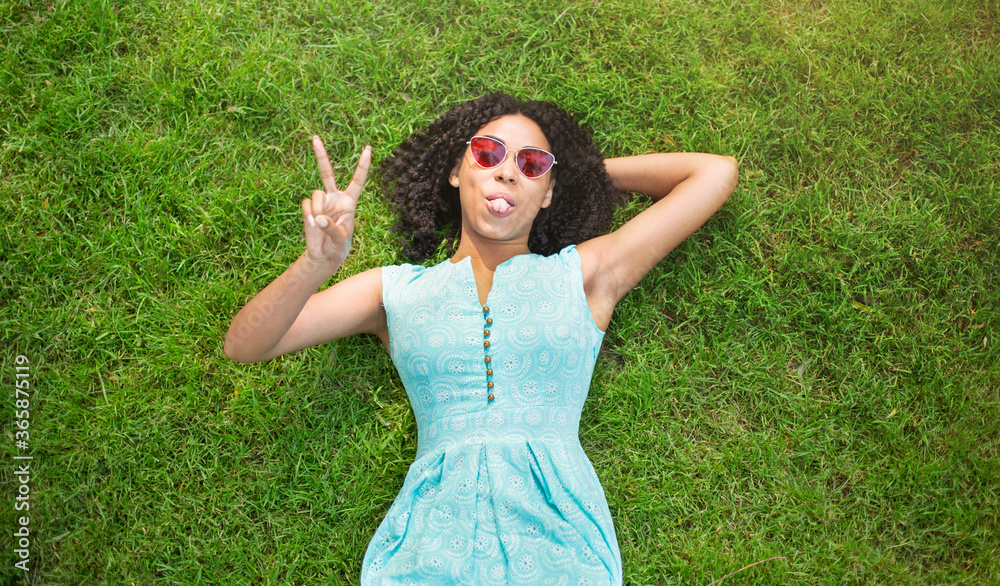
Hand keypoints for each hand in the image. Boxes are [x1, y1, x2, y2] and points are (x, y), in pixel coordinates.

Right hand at [301, 136, 371, 266]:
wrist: (323, 255)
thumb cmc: (339, 247)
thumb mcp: (341, 240)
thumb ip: (332, 228)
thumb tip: (318, 218)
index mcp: (349, 201)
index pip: (357, 180)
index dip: (362, 165)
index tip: (368, 148)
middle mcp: (334, 197)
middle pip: (327, 172)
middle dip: (321, 155)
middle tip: (314, 137)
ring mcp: (321, 201)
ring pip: (315, 193)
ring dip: (317, 209)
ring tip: (320, 224)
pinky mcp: (308, 208)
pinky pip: (306, 204)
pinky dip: (309, 215)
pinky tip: (313, 224)